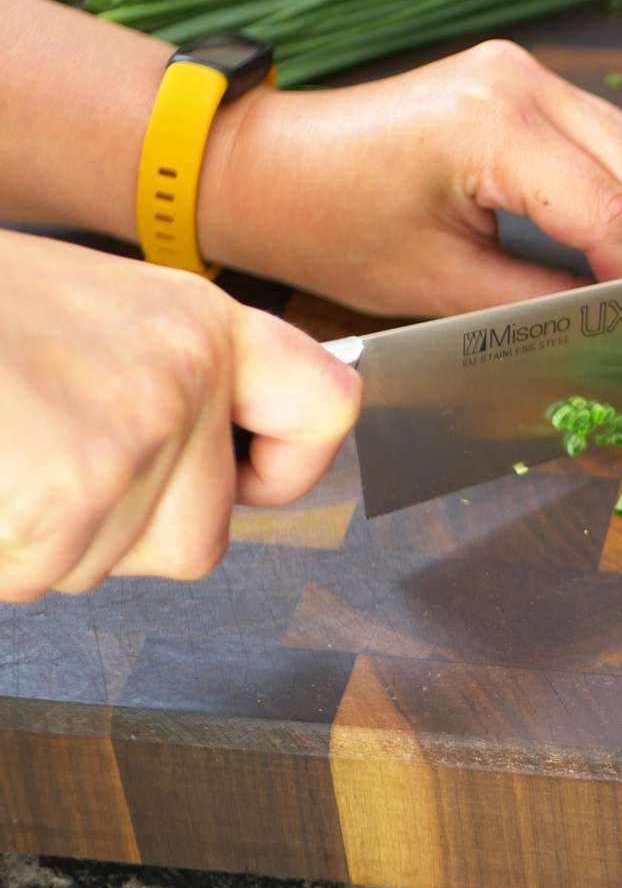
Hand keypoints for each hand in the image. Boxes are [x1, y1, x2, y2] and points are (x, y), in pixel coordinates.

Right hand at [0, 231, 360, 600]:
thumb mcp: (85, 314)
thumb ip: (155, 380)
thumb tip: (210, 465)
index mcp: (199, 323)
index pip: (323, 408)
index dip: (288, 465)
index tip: (250, 481)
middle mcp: (185, 375)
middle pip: (199, 536)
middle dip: (117, 533)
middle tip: (38, 460)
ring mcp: (133, 436)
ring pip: (103, 565)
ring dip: (36, 538)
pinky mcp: (67, 494)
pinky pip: (33, 573)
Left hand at [198, 40, 621, 316]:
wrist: (268, 166)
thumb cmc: (330, 226)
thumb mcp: (439, 286)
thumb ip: (538, 303)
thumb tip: (615, 326)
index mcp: (490, 127)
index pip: (608, 209)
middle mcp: (518, 82)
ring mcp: (521, 73)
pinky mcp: (518, 83)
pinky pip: (603, 136)